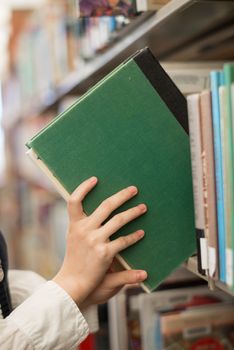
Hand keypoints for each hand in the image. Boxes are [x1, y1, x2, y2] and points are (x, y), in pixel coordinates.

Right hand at [53, 177, 146, 305]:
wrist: (71, 285)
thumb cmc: (74, 263)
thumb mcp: (75, 241)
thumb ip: (84, 226)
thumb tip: (95, 213)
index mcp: (75, 225)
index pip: (74, 201)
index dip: (83, 187)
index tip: (95, 179)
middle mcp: (84, 229)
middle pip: (105, 206)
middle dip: (122, 195)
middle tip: (134, 189)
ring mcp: (94, 240)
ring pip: (118, 220)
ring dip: (133, 212)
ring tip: (143, 207)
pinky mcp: (105, 252)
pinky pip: (124, 240)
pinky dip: (134, 236)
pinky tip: (141, 233)